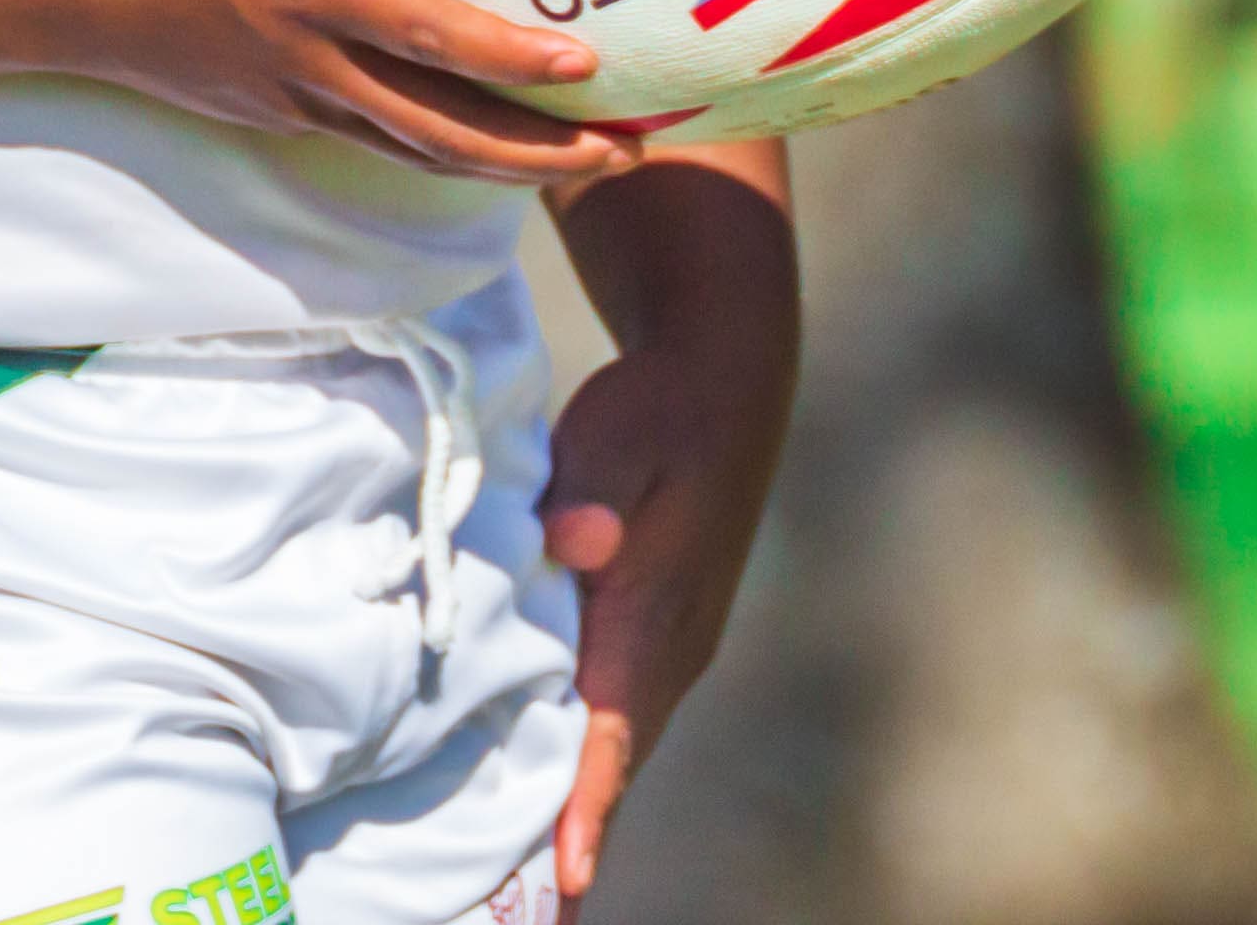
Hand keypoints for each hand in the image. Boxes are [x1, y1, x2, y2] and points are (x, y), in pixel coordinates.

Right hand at [38, 0, 640, 188]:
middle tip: (627, 148)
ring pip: (417, 151)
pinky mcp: (277, 113)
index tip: (586, 63)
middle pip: (443, 133)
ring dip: (505, 164)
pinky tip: (490, 135)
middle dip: (541, 152)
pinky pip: (377, 136)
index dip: (510, 58)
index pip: (426, 36)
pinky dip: (443, 145)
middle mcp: (308, 59)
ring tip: (588, 159)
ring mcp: (292, 98)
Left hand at [536, 158, 797, 897]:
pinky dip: (588, 766)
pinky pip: (616, 717)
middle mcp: (669, 649)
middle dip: (577, 839)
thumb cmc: (659, 406)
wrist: (724, 383)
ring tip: (535, 887)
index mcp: (655, 614)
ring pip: (617, 746)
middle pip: (615, 763)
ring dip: (580, 812)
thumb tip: (575, 539)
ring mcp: (668, 647)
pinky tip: (552, 796)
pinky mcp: (655, 634)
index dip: (587, 802)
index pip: (613, 726)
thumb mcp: (618, 434)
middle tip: (532, 913)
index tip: (567, 874)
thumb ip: (589, 487)